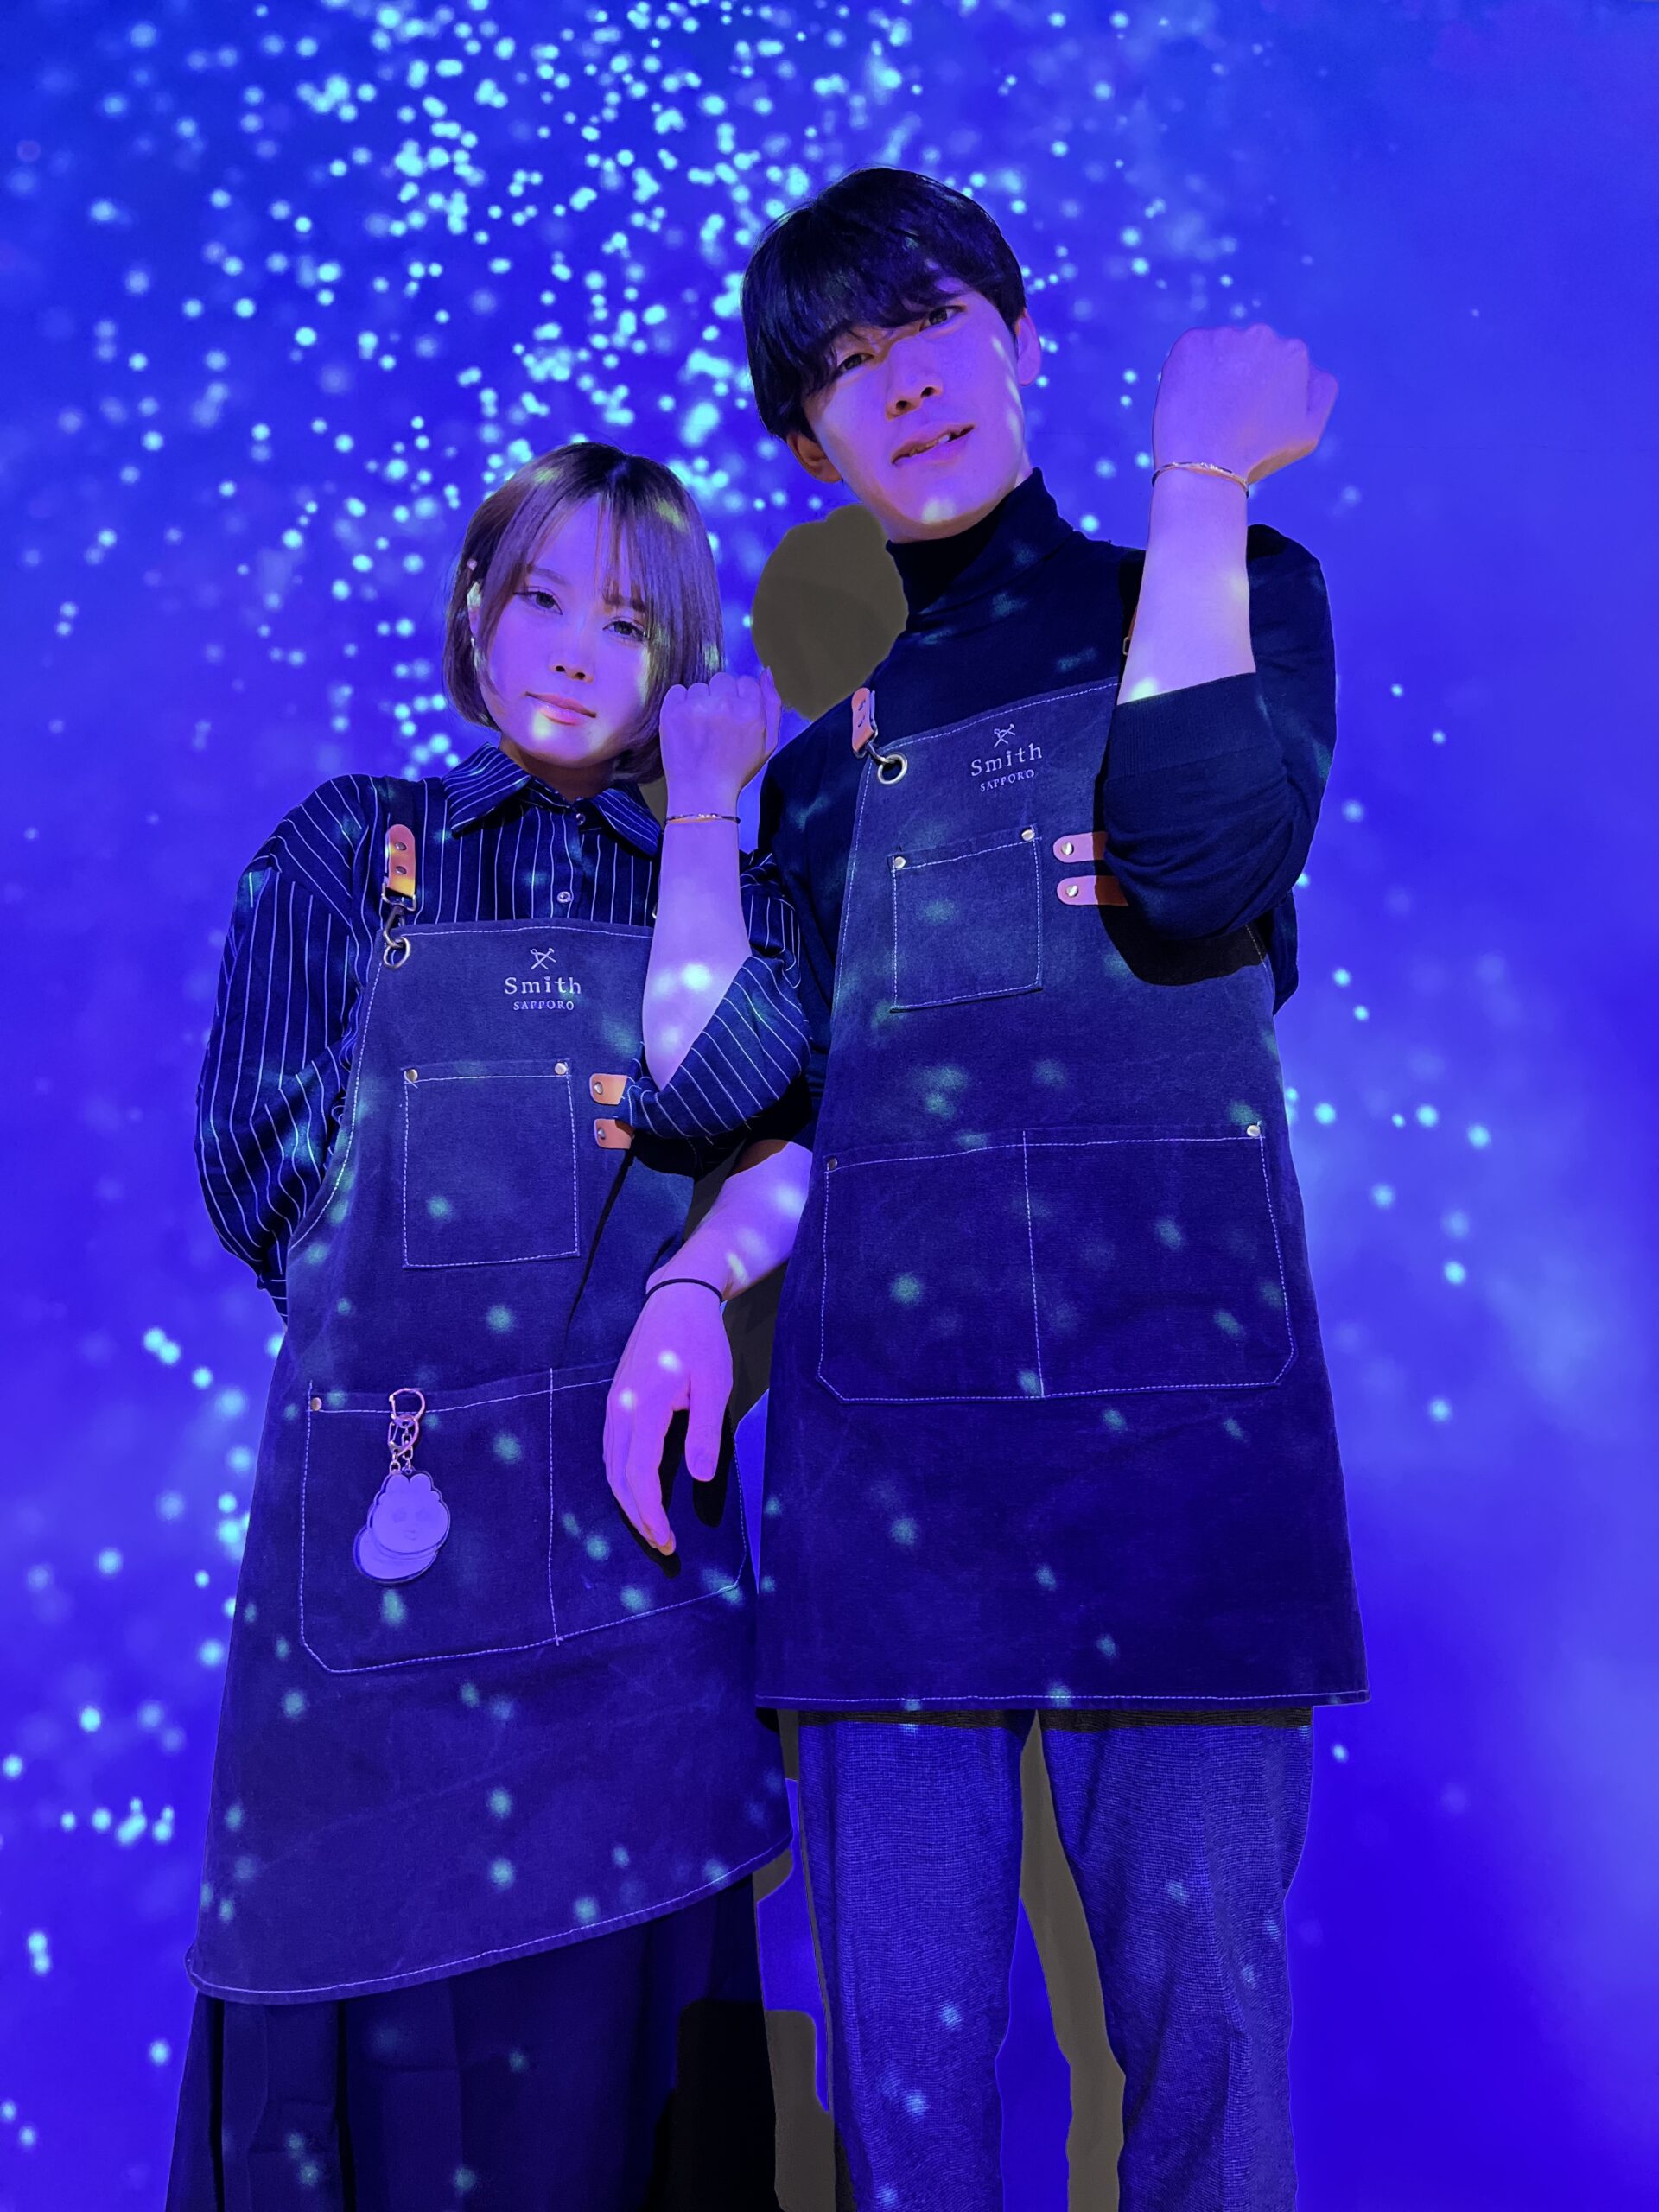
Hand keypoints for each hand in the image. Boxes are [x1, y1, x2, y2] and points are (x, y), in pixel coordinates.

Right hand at [602, 1282, 732, 1554]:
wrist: (676, 1299)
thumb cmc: (701, 1339)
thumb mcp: (715, 1384)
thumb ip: (705, 1433)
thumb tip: (698, 1478)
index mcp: (643, 1406)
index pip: (639, 1474)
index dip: (651, 1512)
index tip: (668, 1540)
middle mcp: (619, 1409)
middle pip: (617, 1477)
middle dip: (637, 1517)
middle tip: (663, 1545)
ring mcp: (613, 1405)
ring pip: (609, 1466)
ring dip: (627, 1501)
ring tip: (652, 1527)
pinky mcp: (615, 1402)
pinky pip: (611, 1451)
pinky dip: (622, 1480)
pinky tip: (639, 1493)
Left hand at [658, 667, 781, 813]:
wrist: (703, 793)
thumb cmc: (736, 770)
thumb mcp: (768, 743)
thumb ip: (772, 705)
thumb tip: (767, 672)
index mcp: (751, 711)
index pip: (746, 682)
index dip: (740, 699)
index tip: (733, 717)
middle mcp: (725, 704)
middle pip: (722, 680)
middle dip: (720, 697)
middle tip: (716, 724)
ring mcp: (696, 707)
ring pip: (699, 687)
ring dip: (699, 702)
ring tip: (700, 729)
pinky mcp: (672, 711)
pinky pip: (677, 691)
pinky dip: (679, 703)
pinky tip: (685, 725)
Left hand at [1151, 323, 1336, 486]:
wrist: (1205, 463)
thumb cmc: (1258, 454)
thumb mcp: (1308, 432)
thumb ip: (1321, 391)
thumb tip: (1312, 367)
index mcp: (1294, 353)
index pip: (1279, 364)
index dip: (1265, 391)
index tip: (1253, 416)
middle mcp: (1262, 335)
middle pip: (1252, 352)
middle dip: (1243, 375)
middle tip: (1229, 413)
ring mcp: (1225, 336)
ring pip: (1223, 350)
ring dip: (1217, 371)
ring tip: (1209, 409)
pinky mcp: (1192, 342)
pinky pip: (1194, 351)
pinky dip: (1191, 370)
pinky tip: (1192, 398)